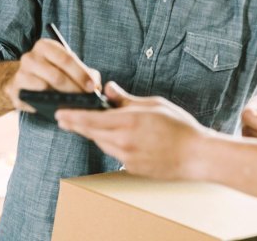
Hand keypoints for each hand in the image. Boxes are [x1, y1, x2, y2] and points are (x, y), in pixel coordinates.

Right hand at [3, 37, 100, 112]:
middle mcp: (30, 57)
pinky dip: (48, 104)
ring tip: (75, 105)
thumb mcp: (68, 67)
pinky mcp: (15, 90)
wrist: (23, 81)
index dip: (81, 74)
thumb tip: (97, 86)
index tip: (92, 87)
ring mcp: (21, 73)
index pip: (66, 59)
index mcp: (45, 46)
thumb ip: (85, 72)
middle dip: (74, 89)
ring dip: (62, 98)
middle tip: (86, 100)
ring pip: (46, 88)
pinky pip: (34, 99)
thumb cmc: (52, 72)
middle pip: (57, 75)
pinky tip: (58, 109)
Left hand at [56, 82, 209, 179]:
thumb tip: (108, 89)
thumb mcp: (154, 104)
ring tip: (91, 124)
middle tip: (63, 119)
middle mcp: (124, 142)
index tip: (59, 114)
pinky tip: (116, 137)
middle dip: (76, 125)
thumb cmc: (179, 127)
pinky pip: (113, 153)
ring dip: (94, 134)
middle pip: (91, 133)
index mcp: (129, 122)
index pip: (91, 120)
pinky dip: (110, 144)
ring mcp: (127, 158)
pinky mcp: (131, 168)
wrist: (196, 156)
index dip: (72, 117)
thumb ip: (126, 99)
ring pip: (101, 143)